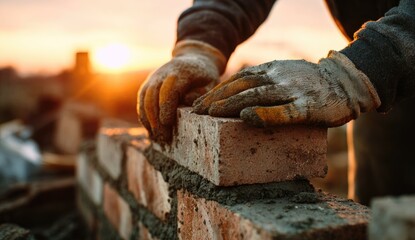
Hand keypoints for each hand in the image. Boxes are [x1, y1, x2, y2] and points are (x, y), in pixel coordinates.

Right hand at [138, 40, 225, 141]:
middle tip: (163, 138)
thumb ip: (201, 94)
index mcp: (180, 73)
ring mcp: (153, 79)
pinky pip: (141, 102)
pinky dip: (144, 117)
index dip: (166, 107)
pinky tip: (151, 131)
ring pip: (144, 100)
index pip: (168, 90)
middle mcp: (163, 74)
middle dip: (155, 119)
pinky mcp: (148, 85)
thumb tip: (187, 102)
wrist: (193, 59)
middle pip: (152, 97)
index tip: (167, 124)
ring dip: (148, 120)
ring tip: (156, 138)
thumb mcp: (211, 83)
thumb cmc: (205, 76)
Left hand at [193, 51, 380, 127]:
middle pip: (241, 87)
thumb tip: (240, 97)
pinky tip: (248, 118)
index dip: (217, 91)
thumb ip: (264, 81)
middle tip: (197, 111)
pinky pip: (284, 111)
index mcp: (271, 70)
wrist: (346, 81)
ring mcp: (292, 91)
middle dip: (217, 99)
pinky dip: (265, 114)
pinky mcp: (307, 107)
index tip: (200, 103)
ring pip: (257, 96)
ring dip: (232, 105)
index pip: (238, 80)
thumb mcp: (284, 74)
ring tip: (211, 114)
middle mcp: (278, 78)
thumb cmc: (311, 83)